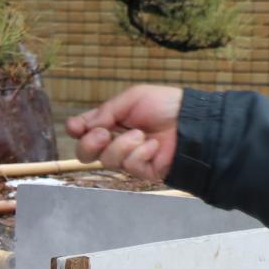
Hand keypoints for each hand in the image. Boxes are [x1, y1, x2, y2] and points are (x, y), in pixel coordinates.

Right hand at [65, 84, 184, 183]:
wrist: (192, 121)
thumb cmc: (165, 105)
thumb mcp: (132, 98)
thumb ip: (106, 111)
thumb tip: (83, 126)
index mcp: (110, 123)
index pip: (83, 131)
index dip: (76, 130)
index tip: (76, 127)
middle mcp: (115, 142)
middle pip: (85, 153)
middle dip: (89, 144)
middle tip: (103, 134)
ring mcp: (127, 158)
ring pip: (106, 160)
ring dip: (122, 145)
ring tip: (141, 135)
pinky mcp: (141, 171)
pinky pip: (128, 165)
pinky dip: (140, 153)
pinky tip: (153, 145)